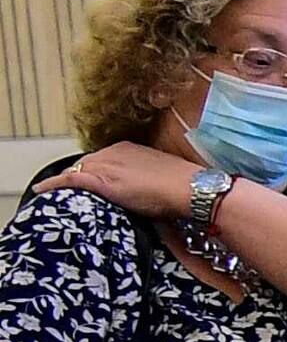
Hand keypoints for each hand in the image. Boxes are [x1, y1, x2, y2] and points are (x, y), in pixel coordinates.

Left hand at [54, 141, 216, 219]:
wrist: (190, 189)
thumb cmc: (184, 187)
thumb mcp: (161, 177)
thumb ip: (146, 179)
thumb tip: (145, 192)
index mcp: (128, 148)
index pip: (102, 160)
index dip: (95, 173)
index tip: (93, 184)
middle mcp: (113, 152)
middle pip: (86, 164)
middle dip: (77, 176)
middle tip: (71, 192)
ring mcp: (106, 164)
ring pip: (76, 171)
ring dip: (66, 182)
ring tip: (56, 193)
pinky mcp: (101, 180)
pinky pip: (68, 180)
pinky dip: (53, 184)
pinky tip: (41, 190)